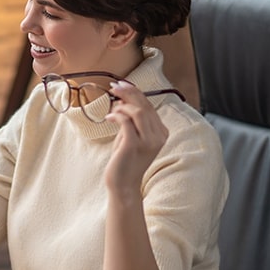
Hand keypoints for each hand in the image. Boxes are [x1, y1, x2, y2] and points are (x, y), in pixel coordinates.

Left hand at [102, 81, 168, 197]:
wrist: (123, 185)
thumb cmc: (126, 160)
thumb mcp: (132, 136)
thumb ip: (132, 120)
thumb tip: (123, 99)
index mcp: (161, 132)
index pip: (150, 106)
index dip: (135, 92)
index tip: (122, 85)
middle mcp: (158, 136)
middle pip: (145, 105)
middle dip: (128, 92)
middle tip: (114, 87)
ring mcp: (148, 141)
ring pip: (137, 111)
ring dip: (122, 105)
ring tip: (112, 107)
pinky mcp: (134, 145)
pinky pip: (126, 121)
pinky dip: (116, 115)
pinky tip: (109, 118)